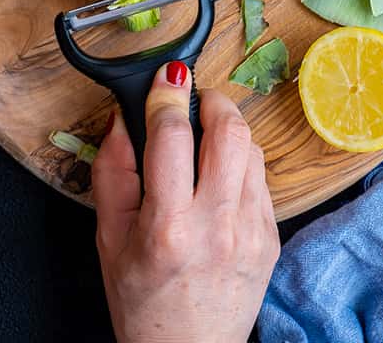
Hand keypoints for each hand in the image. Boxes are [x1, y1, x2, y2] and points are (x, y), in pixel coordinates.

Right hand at [92, 61, 279, 342]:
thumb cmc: (143, 304)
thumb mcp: (109, 242)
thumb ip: (113, 175)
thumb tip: (121, 121)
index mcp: (168, 228)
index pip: (173, 136)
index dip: (167, 96)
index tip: (165, 78)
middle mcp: (217, 225)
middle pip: (229, 130)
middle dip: (212, 101)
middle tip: (194, 98)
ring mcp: (252, 230)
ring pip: (252, 148)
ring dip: (228, 130)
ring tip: (205, 138)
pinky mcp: (273, 235)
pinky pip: (262, 178)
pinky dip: (241, 164)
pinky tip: (221, 176)